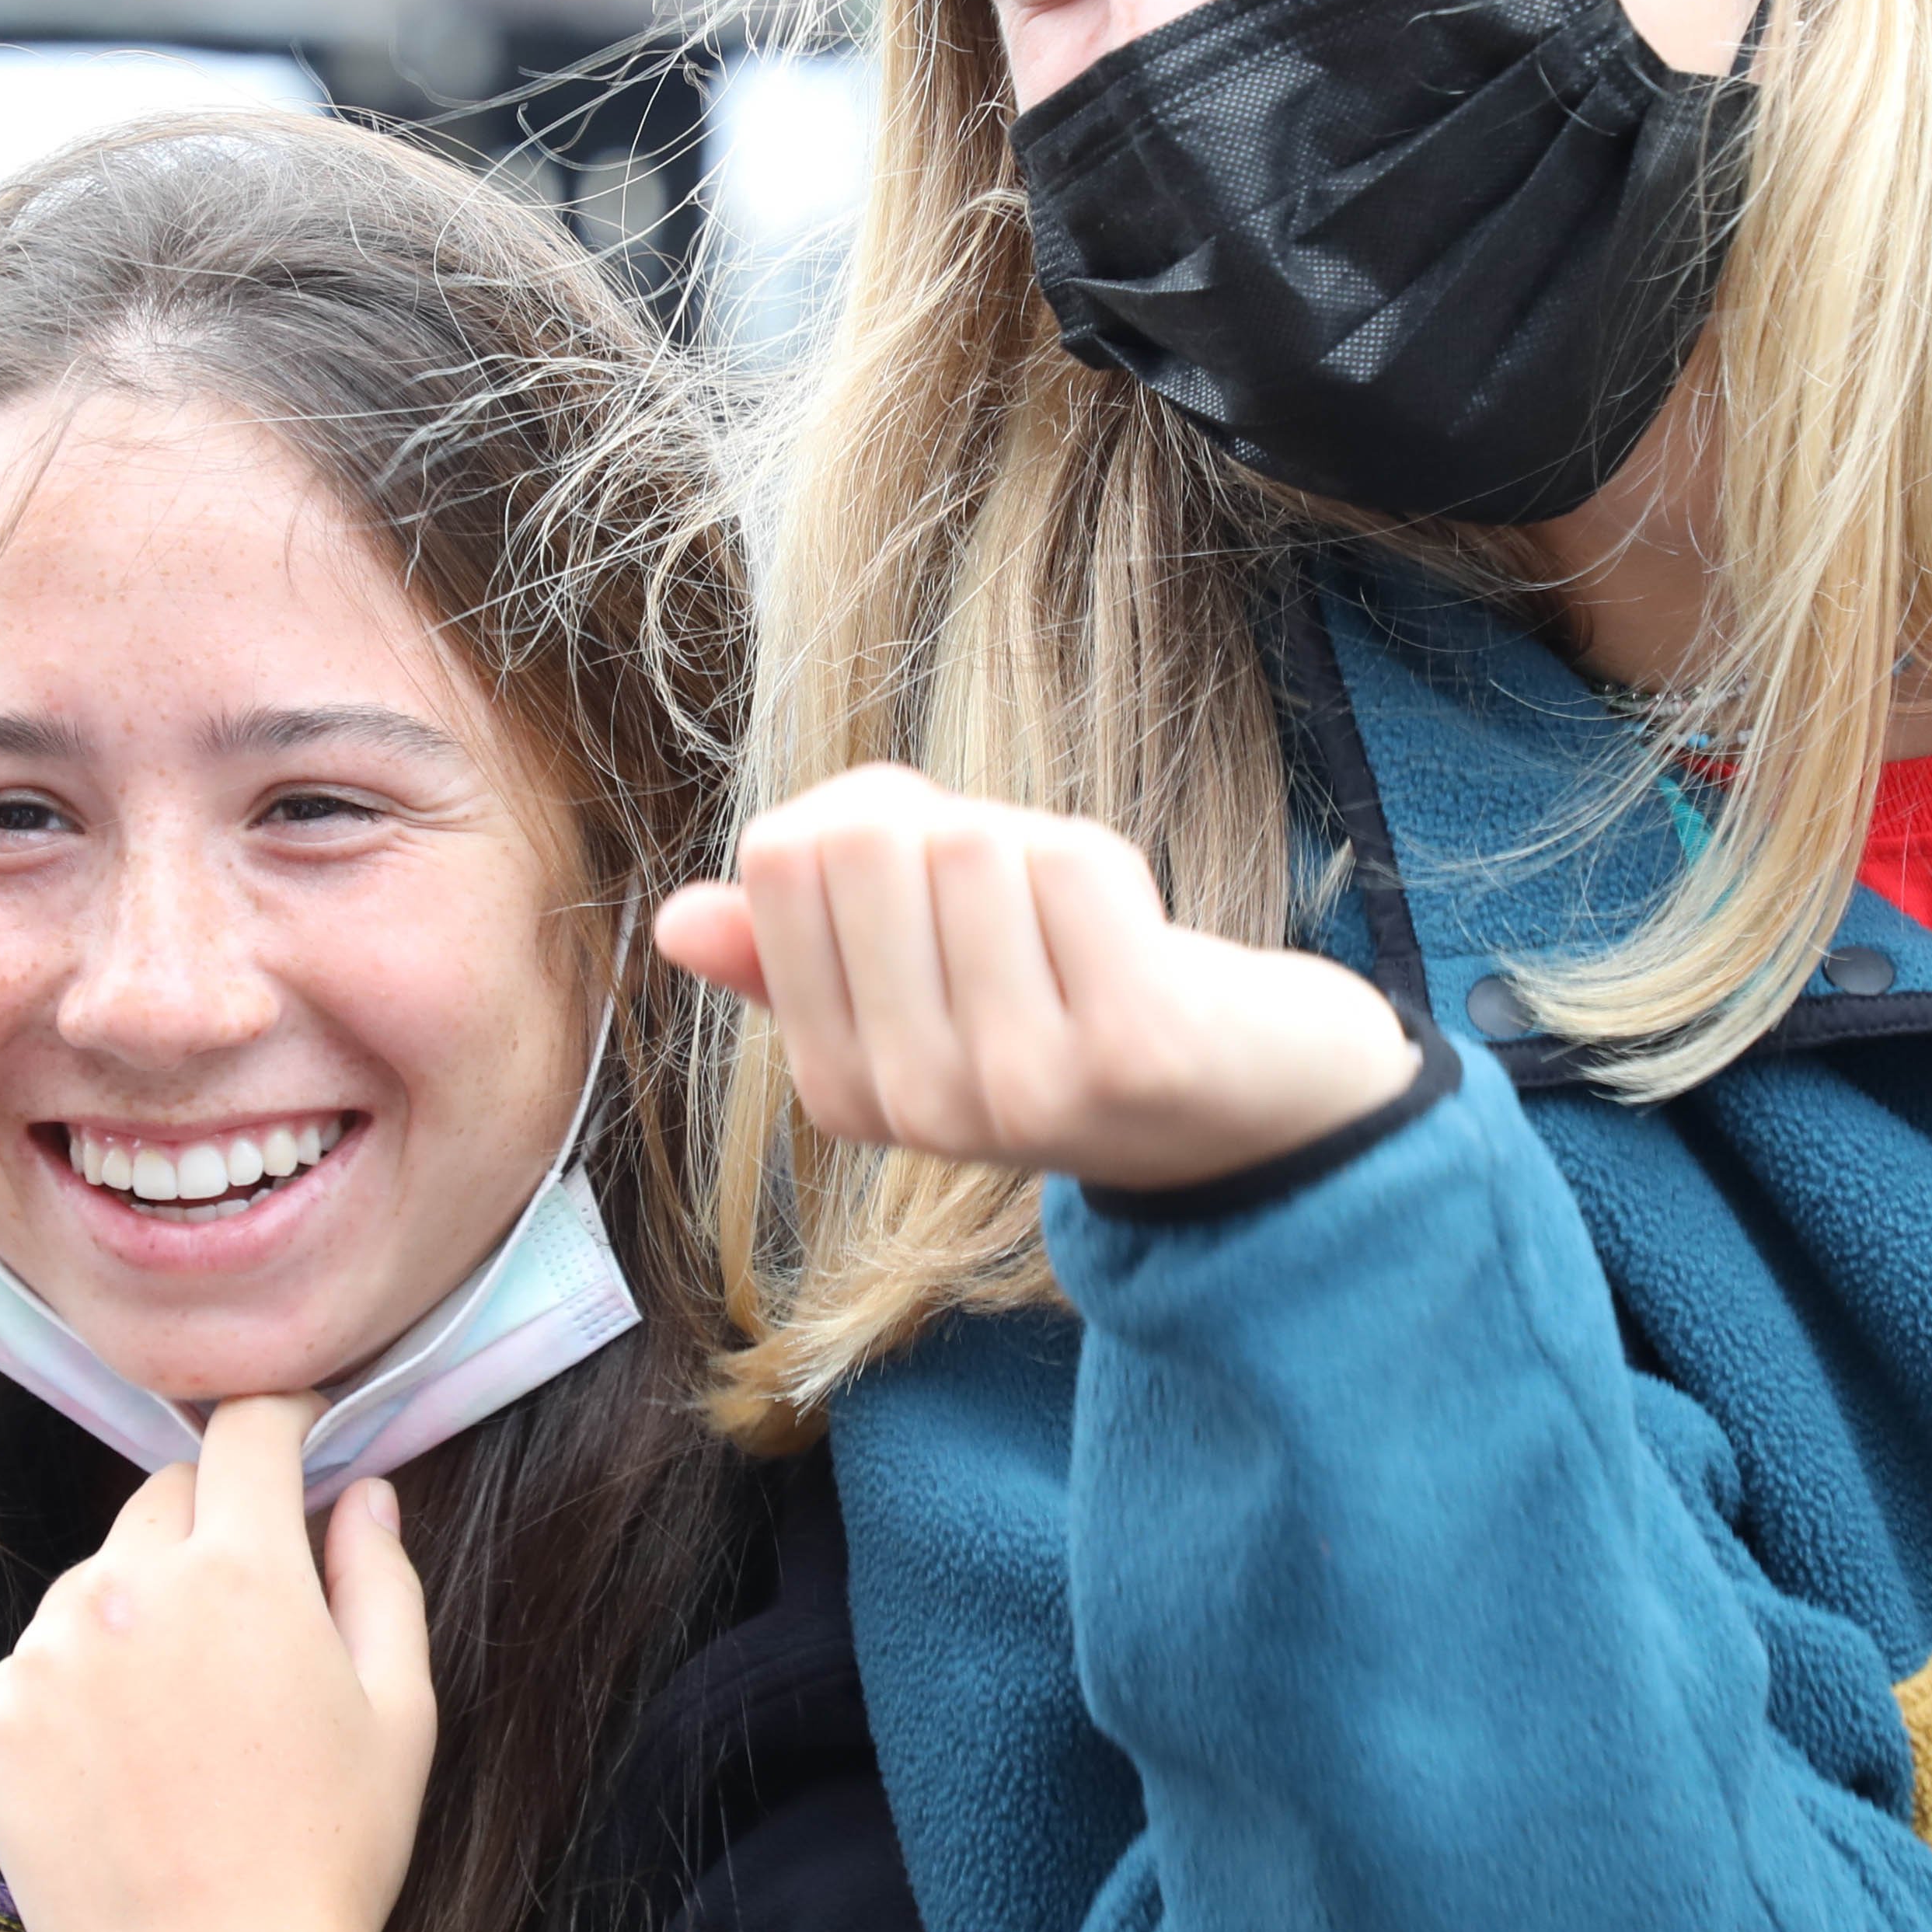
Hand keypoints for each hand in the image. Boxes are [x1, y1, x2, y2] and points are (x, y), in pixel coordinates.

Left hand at [0, 1396, 429, 1931]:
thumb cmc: (330, 1858)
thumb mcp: (400, 1713)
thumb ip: (380, 1581)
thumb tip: (363, 1492)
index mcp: (243, 1573)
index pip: (247, 1434)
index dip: (278, 1420)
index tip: (293, 1435)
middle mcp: (130, 1589)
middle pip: (166, 1500)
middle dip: (211, 1532)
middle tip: (247, 1626)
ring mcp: (48, 1654)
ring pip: (95, 1581)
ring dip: (137, 1613)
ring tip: (182, 1727)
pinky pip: (38, 1661)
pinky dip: (78, 1688)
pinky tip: (122, 1768)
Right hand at [654, 764, 1419, 1195]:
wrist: (1256, 1111)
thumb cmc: (1070, 1017)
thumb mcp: (921, 995)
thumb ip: (799, 955)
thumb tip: (675, 921)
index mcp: (843, 1090)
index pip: (784, 856)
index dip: (867, 820)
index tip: (939, 885)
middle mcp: (916, 1105)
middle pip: (868, 837)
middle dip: (953, 827)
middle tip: (1022, 910)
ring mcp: (1021, 1089)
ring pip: (976, 840)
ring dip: (1043, 851)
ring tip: (1084, 940)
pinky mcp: (1130, 1054)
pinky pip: (1073, 861)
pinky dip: (1112, 866)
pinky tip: (1140, 948)